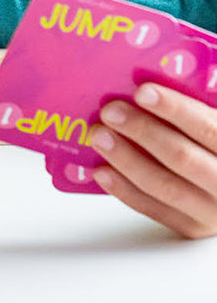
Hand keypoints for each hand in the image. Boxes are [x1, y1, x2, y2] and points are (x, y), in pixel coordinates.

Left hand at [92, 82, 216, 237]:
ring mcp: (213, 211)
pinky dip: (124, 190)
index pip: (209, 128)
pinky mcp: (192, 227)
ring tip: (98, 136)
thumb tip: (157, 75)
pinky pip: (154, 210)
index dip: (176, 109)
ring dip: (126, 159)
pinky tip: (101, 170)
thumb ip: (201, 103)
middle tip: (110, 111)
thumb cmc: (212, 141)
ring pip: (165, 186)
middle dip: (142, 131)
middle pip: (183, 158)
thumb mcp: (215, 118)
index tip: (142, 91)